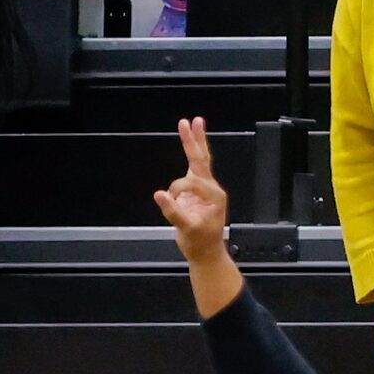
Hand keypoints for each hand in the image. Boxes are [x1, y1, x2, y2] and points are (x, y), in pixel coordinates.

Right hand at [155, 116, 229, 253]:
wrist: (206, 253)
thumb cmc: (201, 243)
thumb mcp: (187, 229)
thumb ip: (174, 211)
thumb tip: (160, 194)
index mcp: (213, 196)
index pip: (189, 182)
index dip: (176, 191)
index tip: (170, 201)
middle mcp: (211, 189)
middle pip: (200, 159)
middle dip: (194, 139)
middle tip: (190, 120)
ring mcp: (204, 189)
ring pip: (197, 160)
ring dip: (191, 142)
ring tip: (188, 123)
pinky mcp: (196, 192)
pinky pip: (191, 170)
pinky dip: (189, 154)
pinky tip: (190, 139)